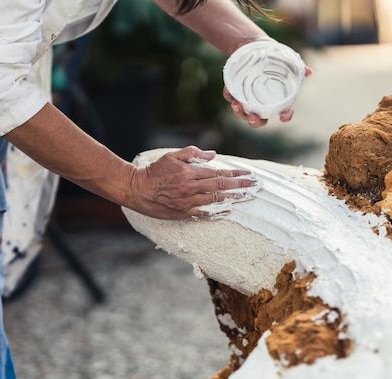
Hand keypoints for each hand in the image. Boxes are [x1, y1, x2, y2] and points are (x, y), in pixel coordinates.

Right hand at [129, 146, 256, 219]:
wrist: (136, 189)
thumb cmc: (155, 170)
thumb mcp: (172, 156)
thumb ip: (193, 153)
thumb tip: (213, 155)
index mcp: (190, 173)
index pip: (218, 173)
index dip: (235, 174)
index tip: (248, 174)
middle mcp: (191, 188)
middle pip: (221, 187)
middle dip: (240, 185)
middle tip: (255, 185)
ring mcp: (187, 202)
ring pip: (215, 200)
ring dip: (233, 198)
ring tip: (246, 197)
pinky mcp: (182, 212)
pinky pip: (203, 213)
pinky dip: (217, 211)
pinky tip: (228, 210)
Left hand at [223, 66, 312, 127]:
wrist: (256, 47)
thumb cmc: (275, 58)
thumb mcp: (288, 60)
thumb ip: (298, 67)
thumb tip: (308, 72)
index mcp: (278, 99)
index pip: (284, 112)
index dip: (285, 116)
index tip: (283, 117)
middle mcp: (262, 103)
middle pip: (259, 119)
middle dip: (255, 122)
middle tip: (252, 117)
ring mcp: (248, 99)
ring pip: (243, 113)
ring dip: (238, 112)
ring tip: (236, 104)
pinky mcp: (236, 91)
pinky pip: (231, 97)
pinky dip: (229, 95)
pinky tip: (228, 90)